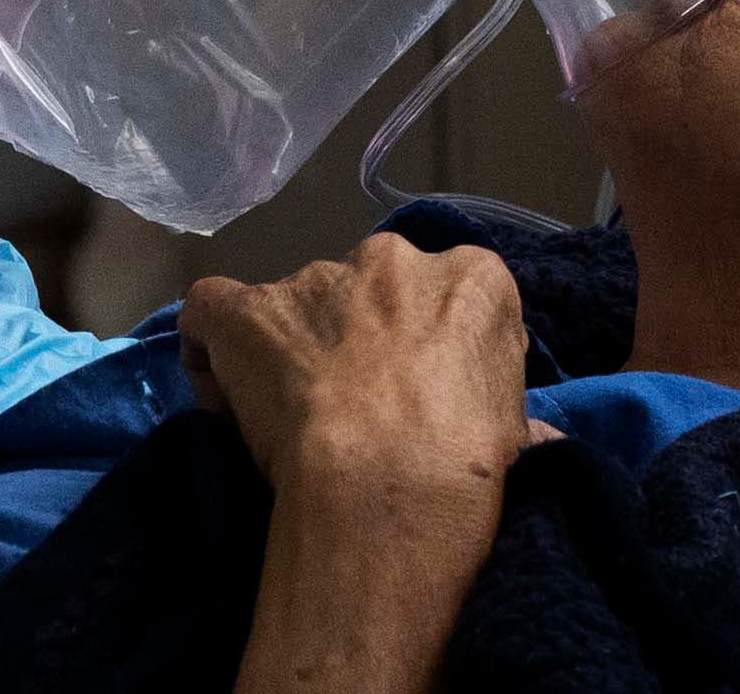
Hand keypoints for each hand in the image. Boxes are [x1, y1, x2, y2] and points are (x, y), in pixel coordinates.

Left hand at [180, 235, 536, 506]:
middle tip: (356, 410)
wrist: (391, 481)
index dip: (426, 347)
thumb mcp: (519, 429)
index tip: (418, 396)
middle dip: (358, 340)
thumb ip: (503, 404)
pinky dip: (211, 345)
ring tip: (291, 422)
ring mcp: (314, 278)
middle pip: (368, 293)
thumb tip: (528, 435)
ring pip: (296, 307)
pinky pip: (212, 309)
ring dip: (293, 350)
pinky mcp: (246, 309)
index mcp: (473, 278)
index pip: (449, 295)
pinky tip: (218, 386)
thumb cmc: (469, 465)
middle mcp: (392, 259)